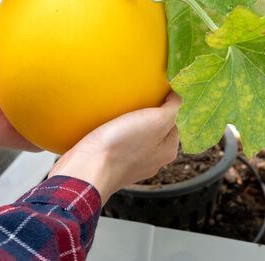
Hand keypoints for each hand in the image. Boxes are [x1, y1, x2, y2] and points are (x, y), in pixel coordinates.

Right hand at [49, 92, 180, 202]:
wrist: (86, 169)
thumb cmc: (122, 147)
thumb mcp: (156, 121)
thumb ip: (172, 108)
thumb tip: (178, 96)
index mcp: (167, 151)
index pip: (174, 121)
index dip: (165, 106)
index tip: (153, 95)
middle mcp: (152, 160)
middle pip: (154, 129)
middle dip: (146, 114)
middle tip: (134, 101)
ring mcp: (130, 164)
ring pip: (134, 136)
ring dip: (127, 123)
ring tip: (117, 110)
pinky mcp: (110, 163)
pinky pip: (116, 143)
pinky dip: (111, 132)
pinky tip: (102, 124)